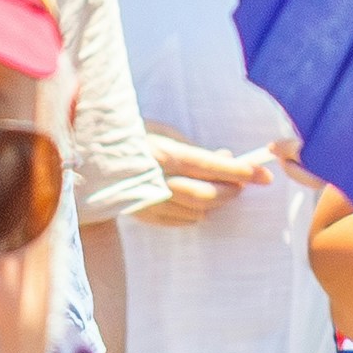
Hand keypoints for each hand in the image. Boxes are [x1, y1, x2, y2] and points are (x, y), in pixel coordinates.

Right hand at [138, 129, 290, 229]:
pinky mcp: (145, 217)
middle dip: (231, 190)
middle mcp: (156, 180)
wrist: (90, 157)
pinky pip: (183, 221)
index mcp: (161, 154)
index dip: (238, 171)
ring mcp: (149, 203)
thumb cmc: (129, 136)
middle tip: (245, 183)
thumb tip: (225, 159)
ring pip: (198, 211)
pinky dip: (198, 213)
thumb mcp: (162, 131)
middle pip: (207, 194)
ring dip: (217, 202)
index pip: (208, 166)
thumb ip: (193, 148)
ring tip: (223, 189)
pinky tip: (199, 202)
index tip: (262, 175)